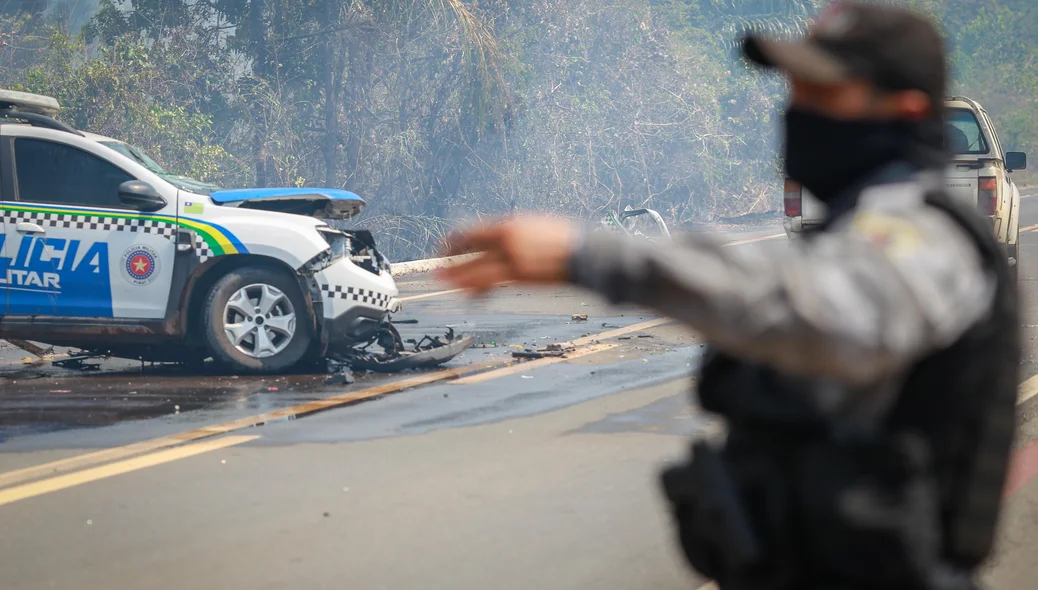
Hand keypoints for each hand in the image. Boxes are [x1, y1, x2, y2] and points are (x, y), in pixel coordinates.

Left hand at [435, 215, 579, 294]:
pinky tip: (469, 293)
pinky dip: (478, 289)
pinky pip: (492, 284)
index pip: (472, 232)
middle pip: (469, 252)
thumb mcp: (533, 226)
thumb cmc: (563, 238)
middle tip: (436, 271)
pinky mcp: (520, 277)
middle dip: (450, 262)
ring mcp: (512, 259)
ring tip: (444, 283)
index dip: (455, 241)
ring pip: (477, 270)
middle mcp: (506, 240)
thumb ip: (513, 233)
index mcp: (509, 224)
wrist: (583, 251)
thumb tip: (496, 242)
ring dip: (458, 278)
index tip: (446, 247)